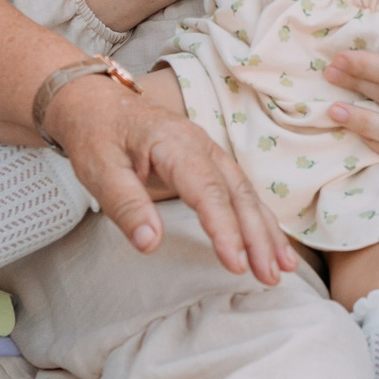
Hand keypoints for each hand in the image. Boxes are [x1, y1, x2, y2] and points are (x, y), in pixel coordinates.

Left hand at [42, 73, 300, 284]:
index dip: (225, 229)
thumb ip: (125, 205)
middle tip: (270, 276)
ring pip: (246, 193)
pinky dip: (258, 219)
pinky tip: (269, 242)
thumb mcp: (98, 169)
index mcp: (175, 144)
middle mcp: (201, 146)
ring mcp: (209, 153)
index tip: (235, 263)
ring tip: (283, 268)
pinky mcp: (209, 163)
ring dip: (266, 231)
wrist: (95, 102)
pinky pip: (240, 191)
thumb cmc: (96, 134)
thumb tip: (151, 244)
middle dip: (258, 236)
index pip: (208, 191)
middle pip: (238, 193)